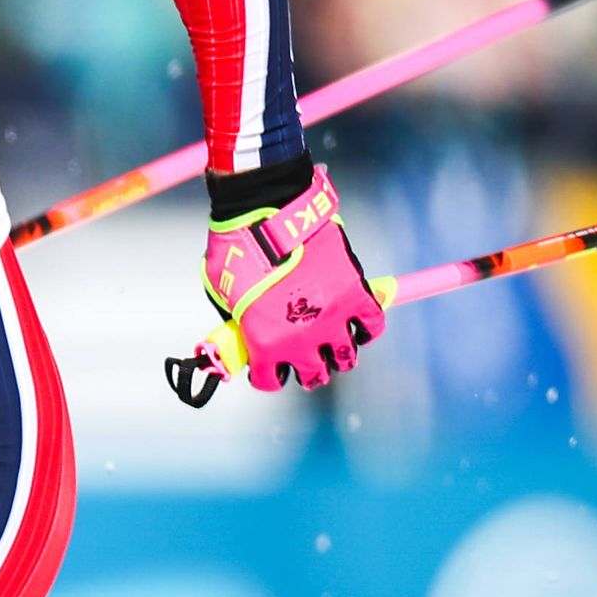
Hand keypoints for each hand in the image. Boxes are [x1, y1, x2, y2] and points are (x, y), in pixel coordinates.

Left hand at [191, 163, 383, 397]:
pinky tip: (359, 327)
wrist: (267, 215)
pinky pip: (373, 325)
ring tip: (336, 346)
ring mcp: (331, 319)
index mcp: (265, 345)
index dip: (270, 376)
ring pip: (346, 357)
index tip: (273, 370)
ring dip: (340, 355)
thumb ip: (238, 322)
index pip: (271, 381)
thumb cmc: (238, 249)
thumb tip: (243, 332)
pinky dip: (368, 330)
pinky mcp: (355, 296)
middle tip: (309, 361)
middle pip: (315, 375)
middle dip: (310, 371)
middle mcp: (301, 340)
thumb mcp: (223, 295)